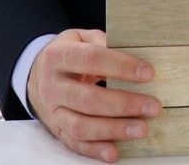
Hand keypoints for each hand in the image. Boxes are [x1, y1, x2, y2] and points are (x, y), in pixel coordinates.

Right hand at [27, 28, 161, 161]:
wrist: (36, 75)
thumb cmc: (66, 54)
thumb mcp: (79, 38)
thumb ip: (101, 41)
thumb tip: (130, 52)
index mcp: (59, 56)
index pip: (91, 59)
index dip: (121, 66)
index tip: (147, 73)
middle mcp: (52, 85)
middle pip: (88, 98)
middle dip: (124, 104)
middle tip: (152, 106)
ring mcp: (53, 110)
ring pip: (81, 125)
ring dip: (114, 129)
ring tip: (141, 128)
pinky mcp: (56, 129)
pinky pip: (75, 143)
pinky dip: (95, 150)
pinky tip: (115, 151)